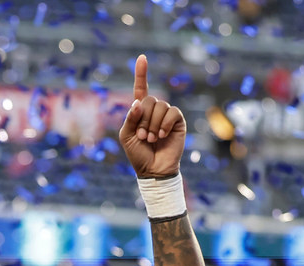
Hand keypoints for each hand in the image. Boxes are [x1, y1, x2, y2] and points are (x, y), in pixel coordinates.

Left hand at [118, 55, 185, 178]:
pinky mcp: (178, 121)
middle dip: (142, 119)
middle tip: (142, 136)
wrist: (153, 170)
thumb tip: (138, 101)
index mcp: (140, 111)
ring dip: (152, 125)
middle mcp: (154, 110)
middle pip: (149, 99)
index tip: (141, 57)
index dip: (141, 73)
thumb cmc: (138, 154)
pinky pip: (171, 112)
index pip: (141, 88)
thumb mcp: (126, 136)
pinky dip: (164, 124)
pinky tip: (161, 135)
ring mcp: (167, 115)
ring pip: (160, 106)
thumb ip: (130, 118)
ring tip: (151, 139)